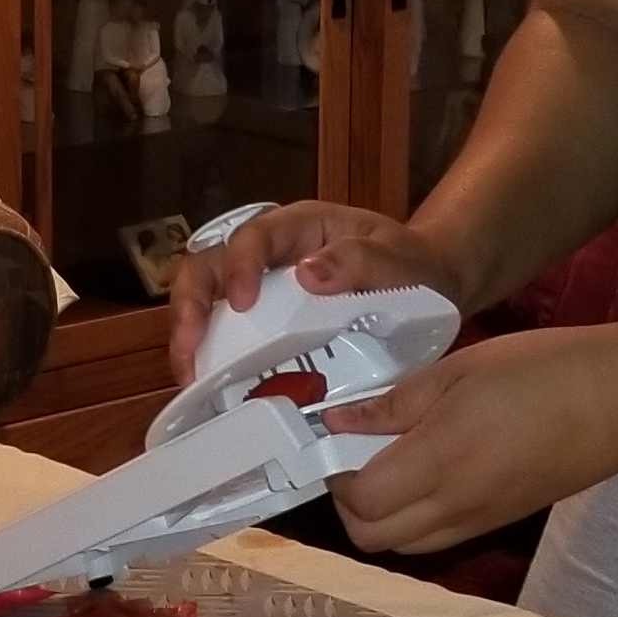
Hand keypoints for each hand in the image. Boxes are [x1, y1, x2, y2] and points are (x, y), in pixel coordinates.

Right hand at [163, 203, 454, 382]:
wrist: (428, 287)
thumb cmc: (412, 266)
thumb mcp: (398, 260)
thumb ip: (360, 261)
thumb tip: (307, 274)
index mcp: (300, 227)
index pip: (254, 236)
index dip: (239, 267)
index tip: (242, 304)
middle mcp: (270, 254)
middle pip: (209, 265)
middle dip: (189, 307)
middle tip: (188, 352)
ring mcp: (262, 288)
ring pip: (206, 300)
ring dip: (191, 338)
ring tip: (190, 379)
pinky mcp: (265, 322)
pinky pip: (227, 334)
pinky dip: (214, 359)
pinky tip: (211, 389)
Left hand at [324, 323, 617, 558]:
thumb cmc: (541, 369)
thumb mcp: (460, 369)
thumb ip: (395, 403)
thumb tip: (338, 421)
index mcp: (442, 461)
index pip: (361, 500)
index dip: (335, 473)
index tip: (336, 436)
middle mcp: (456, 505)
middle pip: (372, 537)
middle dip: (348, 502)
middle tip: (355, 454)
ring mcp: (481, 520)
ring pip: (403, 546)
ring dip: (380, 515)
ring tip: (389, 463)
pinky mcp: (501, 521)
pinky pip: (438, 538)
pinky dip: (415, 519)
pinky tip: (426, 471)